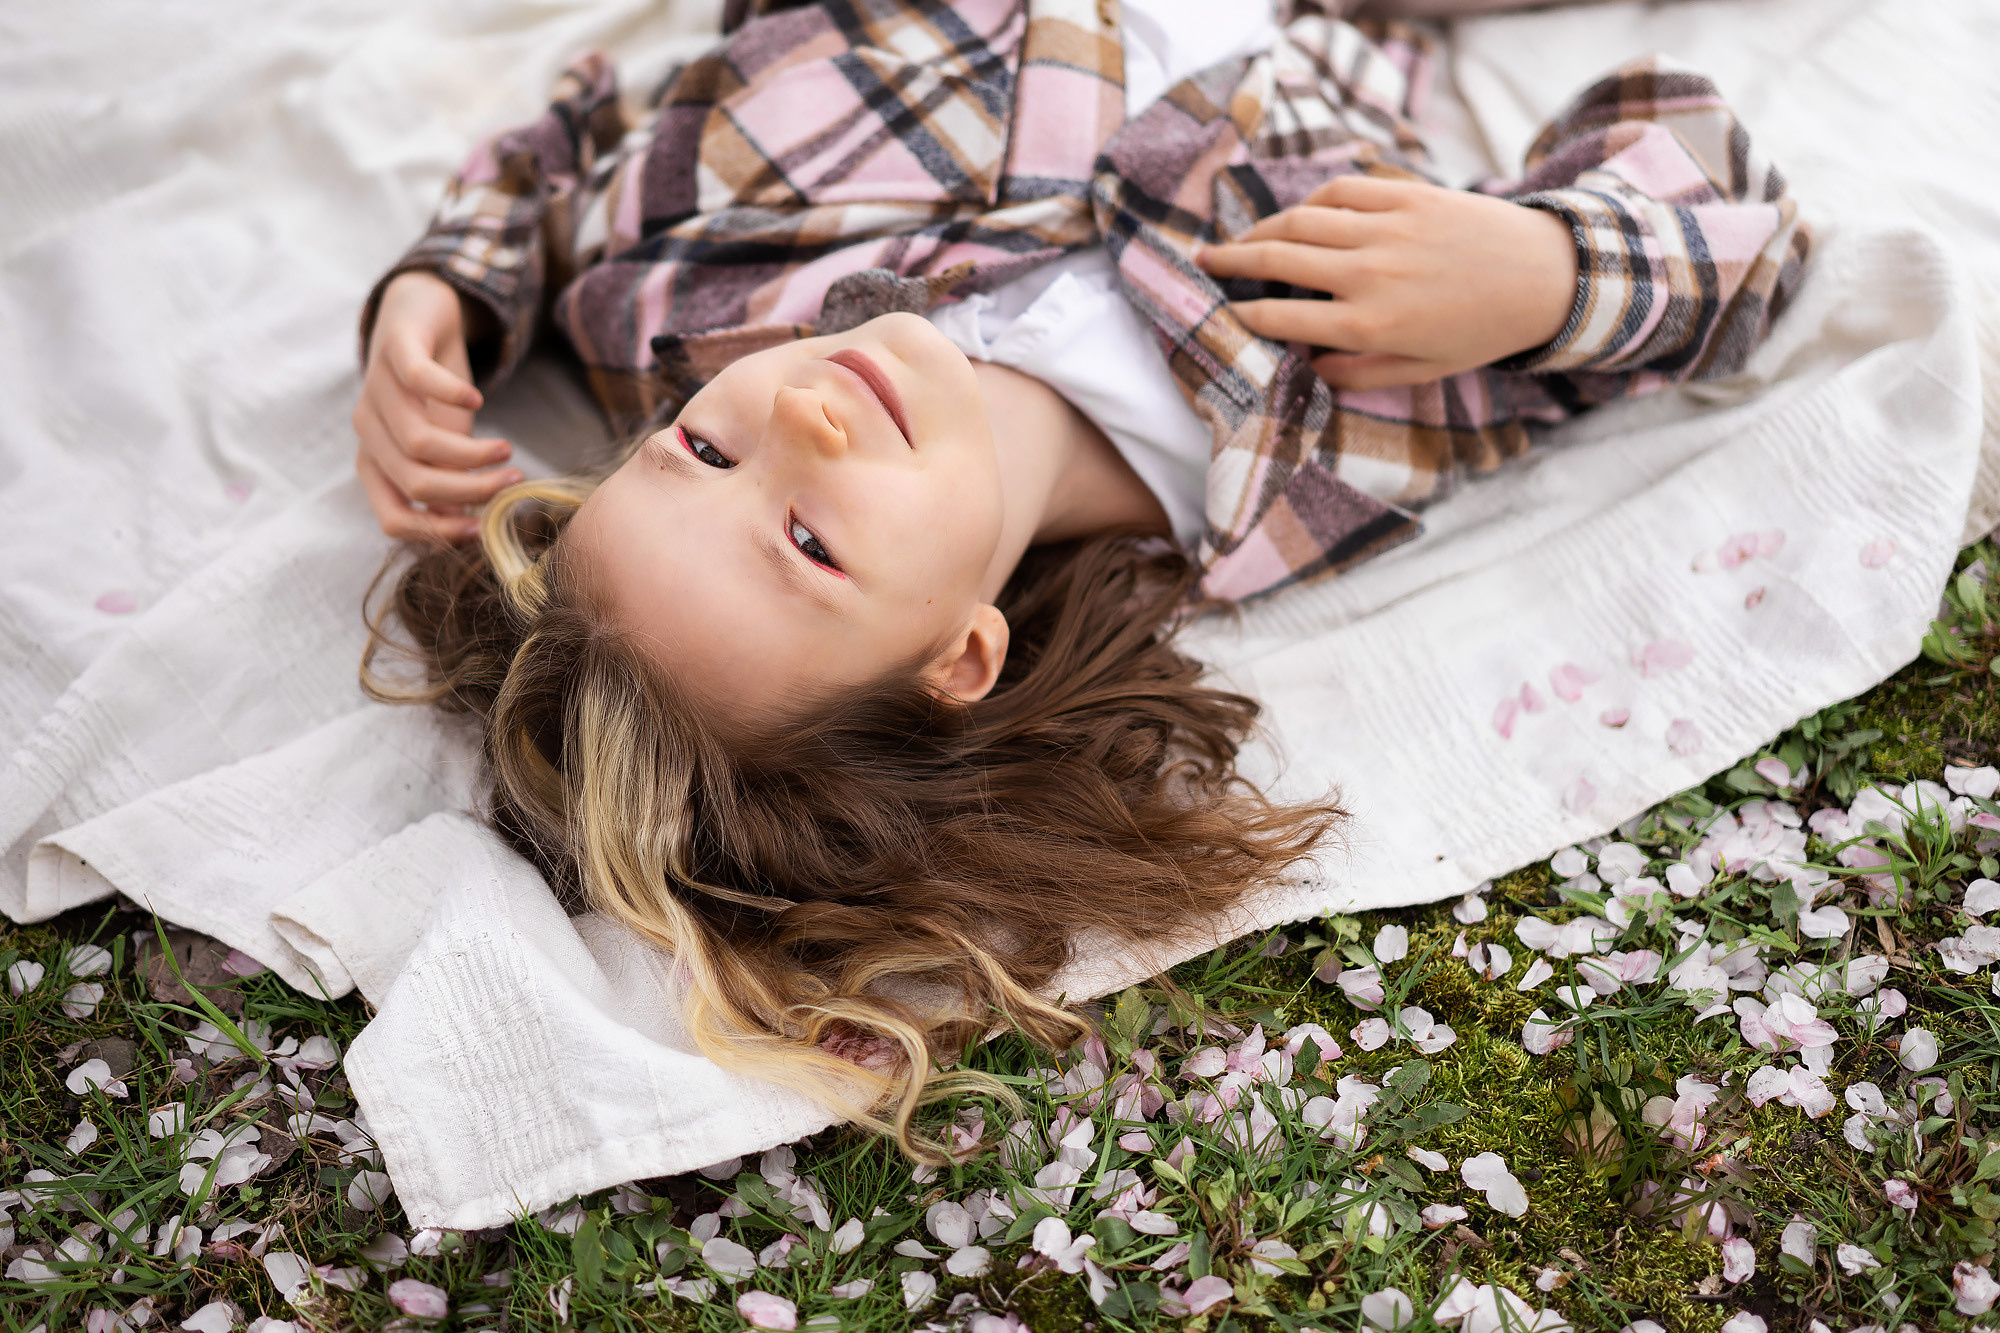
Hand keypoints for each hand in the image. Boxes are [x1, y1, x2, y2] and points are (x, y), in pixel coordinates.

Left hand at [353, 271, 519, 541]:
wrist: (420, 317)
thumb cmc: (434, 392)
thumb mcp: (444, 443)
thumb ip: (450, 482)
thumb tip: (469, 529)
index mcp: (375, 463)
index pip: (394, 518)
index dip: (439, 532)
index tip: (484, 529)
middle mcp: (367, 431)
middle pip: (414, 483)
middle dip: (471, 490)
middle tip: (512, 481)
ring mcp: (376, 389)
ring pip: (418, 442)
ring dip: (472, 453)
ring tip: (508, 450)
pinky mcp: (394, 349)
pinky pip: (417, 379)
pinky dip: (451, 394)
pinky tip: (478, 399)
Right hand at [1195, 175, 1578, 390]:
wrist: (1544, 276)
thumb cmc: (1482, 332)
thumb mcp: (1422, 371)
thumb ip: (1359, 373)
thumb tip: (1310, 367)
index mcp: (1368, 324)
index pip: (1281, 315)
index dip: (1241, 314)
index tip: (1220, 314)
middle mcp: (1368, 273)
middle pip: (1277, 259)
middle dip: (1230, 261)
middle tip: (1201, 263)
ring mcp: (1386, 228)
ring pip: (1301, 221)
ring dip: (1259, 229)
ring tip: (1237, 239)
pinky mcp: (1406, 196)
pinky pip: (1341, 192)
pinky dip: (1311, 202)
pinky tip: (1298, 217)